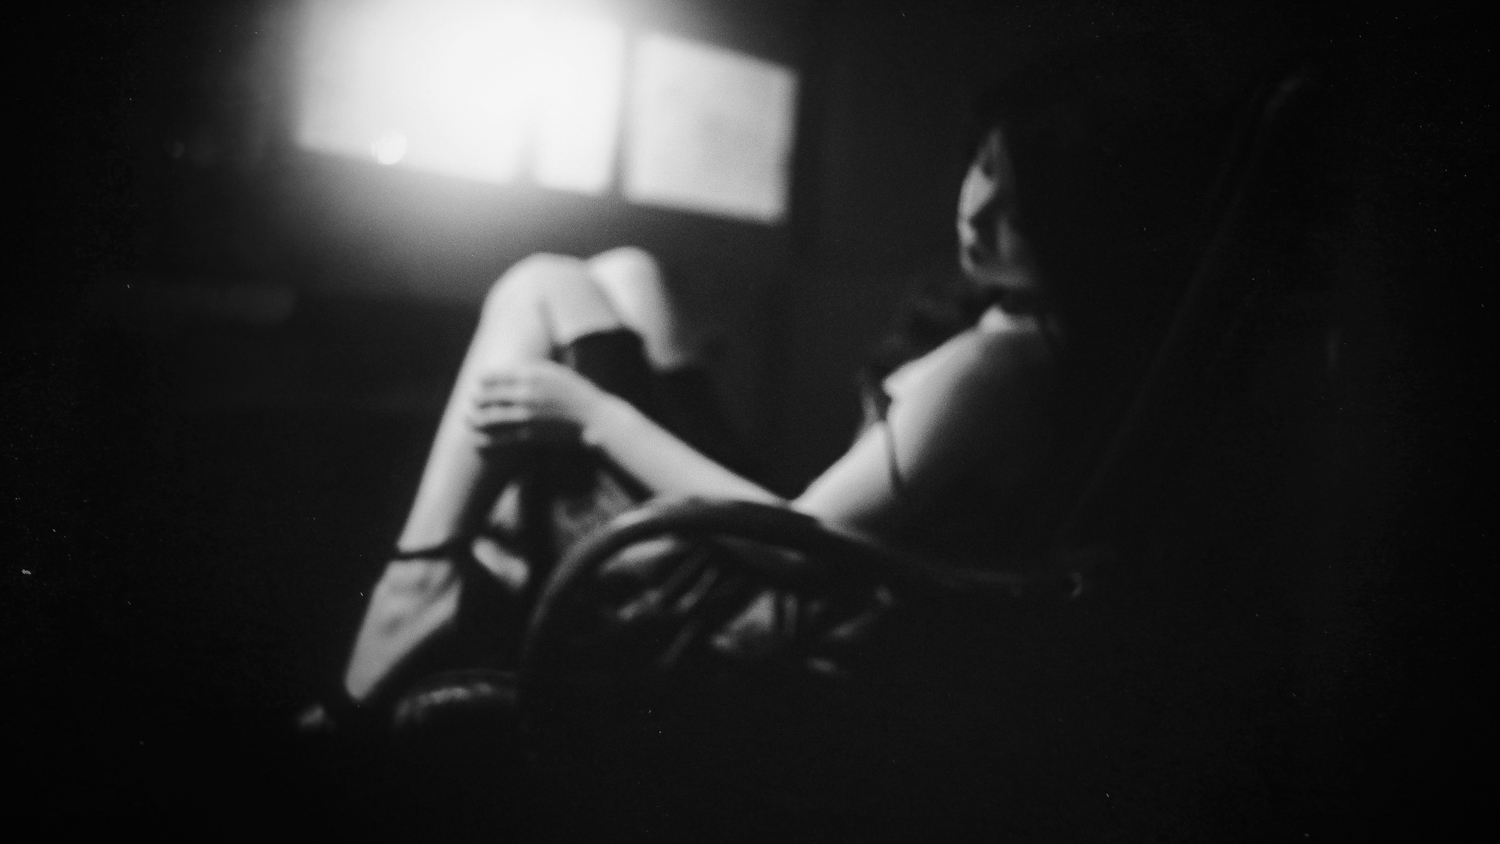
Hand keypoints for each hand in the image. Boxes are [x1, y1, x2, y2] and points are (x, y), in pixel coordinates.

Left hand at [469, 360, 607, 445]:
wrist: (593, 417)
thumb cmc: (575, 392)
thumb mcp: (553, 371)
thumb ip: (529, 369)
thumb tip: (507, 369)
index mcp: (529, 374)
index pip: (492, 376)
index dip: (482, 380)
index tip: (479, 383)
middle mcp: (524, 394)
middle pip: (486, 397)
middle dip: (475, 400)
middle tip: (471, 402)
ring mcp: (526, 416)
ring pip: (488, 419)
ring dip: (474, 420)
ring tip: (468, 420)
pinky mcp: (530, 435)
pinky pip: (500, 439)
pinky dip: (485, 440)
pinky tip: (477, 440)